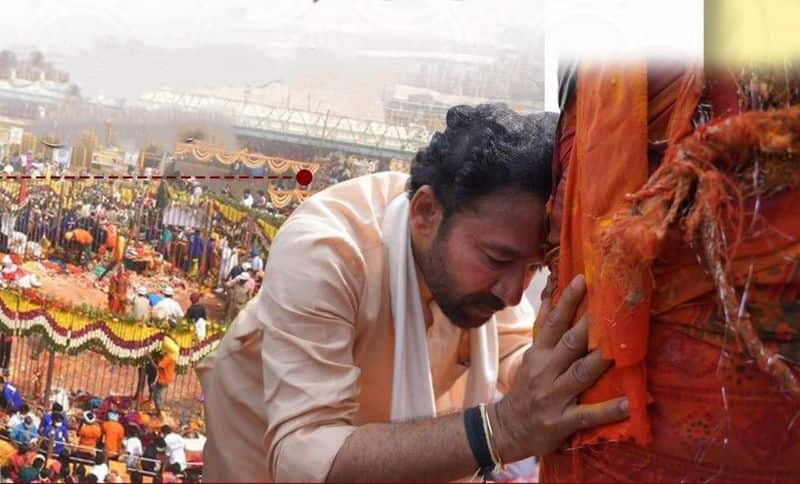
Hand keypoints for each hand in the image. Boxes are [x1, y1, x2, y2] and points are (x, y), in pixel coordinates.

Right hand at [490, 275, 628, 461]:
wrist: (507, 428)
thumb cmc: (525, 389)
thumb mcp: (530, 357)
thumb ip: (544, 329)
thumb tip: (551, 295)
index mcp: (538, 354)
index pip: (553, 323)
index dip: (567, 301)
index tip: (582, 279)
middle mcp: (545, 372)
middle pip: (569, 343)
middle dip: (588, 325)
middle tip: (609, 304)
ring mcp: (553, 397)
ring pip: (580, 374)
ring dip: (600, 361)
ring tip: (620, 350)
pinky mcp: (561, 421)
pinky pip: (587, 415)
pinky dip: (608, 410)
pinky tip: (629, 404)